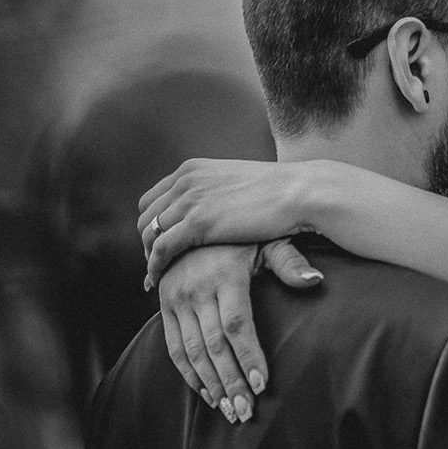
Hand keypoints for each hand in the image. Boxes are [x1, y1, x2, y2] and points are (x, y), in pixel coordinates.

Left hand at [138, 158, 322, 286]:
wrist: (301, 192)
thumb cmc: (281, 192)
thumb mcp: (238, 183)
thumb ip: (218, 192)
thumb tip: (215, 207)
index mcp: (193, 169)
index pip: (154, 198)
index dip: (154, 223)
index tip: (161, 243)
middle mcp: (186, 180)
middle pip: (146, 216)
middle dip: (148, 241)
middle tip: (158, 263)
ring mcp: (190, 199)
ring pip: (149, 233)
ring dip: (149, 256)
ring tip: (157, 275)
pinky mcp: (198, 222)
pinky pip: (161, 248)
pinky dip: (155, 266)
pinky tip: (159, 280)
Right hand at [158, 240, 323, 422]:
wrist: (194, 220)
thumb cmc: (244, 235)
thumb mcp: (268, 240)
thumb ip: (289, 262)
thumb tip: (315, 281)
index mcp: (224, 275)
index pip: (236, 324)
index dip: (249, 355)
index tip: (262, 385)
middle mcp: (196, 289)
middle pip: (214, 345)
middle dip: (231, 382)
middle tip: (247, 412)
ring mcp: (176, 299)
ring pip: (193, 352)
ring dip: (212, 385)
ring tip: (231, 412)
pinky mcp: (165, 307)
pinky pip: (174, 347)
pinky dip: (190, 375)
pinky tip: (209, 395)